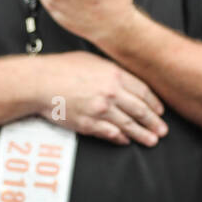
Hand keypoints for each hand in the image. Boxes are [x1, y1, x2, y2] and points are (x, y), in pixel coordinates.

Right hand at [34, 50, 167, 145]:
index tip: (160, 111)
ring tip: (151, 140)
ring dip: (142, 134)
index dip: (154, 103)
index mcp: (115, 75)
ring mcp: (100, 110)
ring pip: (128, 125)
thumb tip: (125, 79)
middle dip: (154, 122)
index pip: (143, 91)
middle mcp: (111, 93)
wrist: (39, 82)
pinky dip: (119, 138)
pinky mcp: (88, 123)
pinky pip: (109, 133)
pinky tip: (125, 140)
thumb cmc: (61, 68)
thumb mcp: (93, 61)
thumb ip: (112, 71)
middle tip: (162, 130)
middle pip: (140, 110)